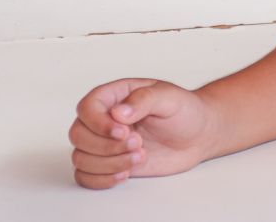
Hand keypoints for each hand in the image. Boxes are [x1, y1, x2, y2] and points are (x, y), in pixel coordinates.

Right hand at [69, 78, 216, 188]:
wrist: (197, 135)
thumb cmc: (184, 110)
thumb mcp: (170, 97)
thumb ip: (143, 100)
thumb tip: (118, 112)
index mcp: (115, 96)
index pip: (87, 107)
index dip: (98, 123)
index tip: (123, 132)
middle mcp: (104, 119)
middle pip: (78, 134)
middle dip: (107, 146)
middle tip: (139, 144)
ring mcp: (105, 143)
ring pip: (81, 157)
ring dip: (109, 163)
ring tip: (140, 156)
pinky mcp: (109, 163)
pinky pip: (85, 176)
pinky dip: (101, 179)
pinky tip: (126, 173)